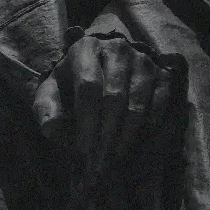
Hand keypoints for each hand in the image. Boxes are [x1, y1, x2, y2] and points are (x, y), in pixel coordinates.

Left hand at [33, 32, 186, 191]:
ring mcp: (143, 60)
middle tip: (100, 161)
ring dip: (126, 134)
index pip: (88, 87)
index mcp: (85, 49)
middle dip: (107, 133)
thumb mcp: (52, 89)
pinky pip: (160, 102)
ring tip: (114, 156)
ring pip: (138, 102)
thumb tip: (52, 131)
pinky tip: (134, 141)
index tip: (84, 150)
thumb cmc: (72, 79)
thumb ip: (47, 109)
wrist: (102, 57)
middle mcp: (117, 49)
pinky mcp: (162, 72)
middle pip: (115, 97)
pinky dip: (148, 125)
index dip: (87, 121)